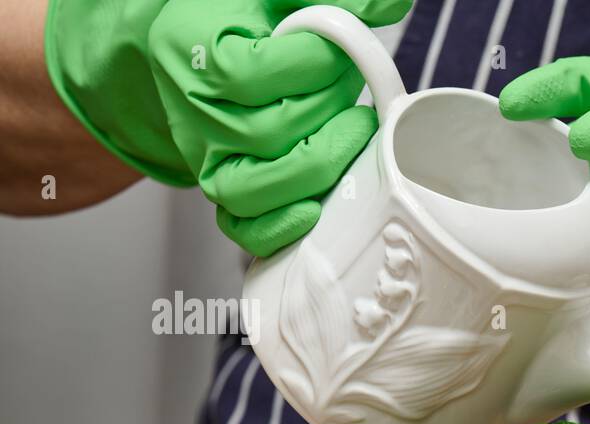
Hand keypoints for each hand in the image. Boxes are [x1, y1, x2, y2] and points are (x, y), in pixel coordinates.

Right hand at [46, 0, 411, 255]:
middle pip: (270, 132)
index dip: (314, 65)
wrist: (192, 49)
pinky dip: (281, 226)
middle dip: (328, 112)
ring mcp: (206, 155)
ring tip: (350, 136)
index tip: (342, 55)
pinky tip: (317, 206)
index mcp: (190, 45)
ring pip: (261, 186)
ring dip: (319, 167)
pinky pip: (244, 227)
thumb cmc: (235, 20)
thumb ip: (332, 0)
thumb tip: (391, 4)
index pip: (255, 72)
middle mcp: (193, 107)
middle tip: (351, 93)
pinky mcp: (222, 188)